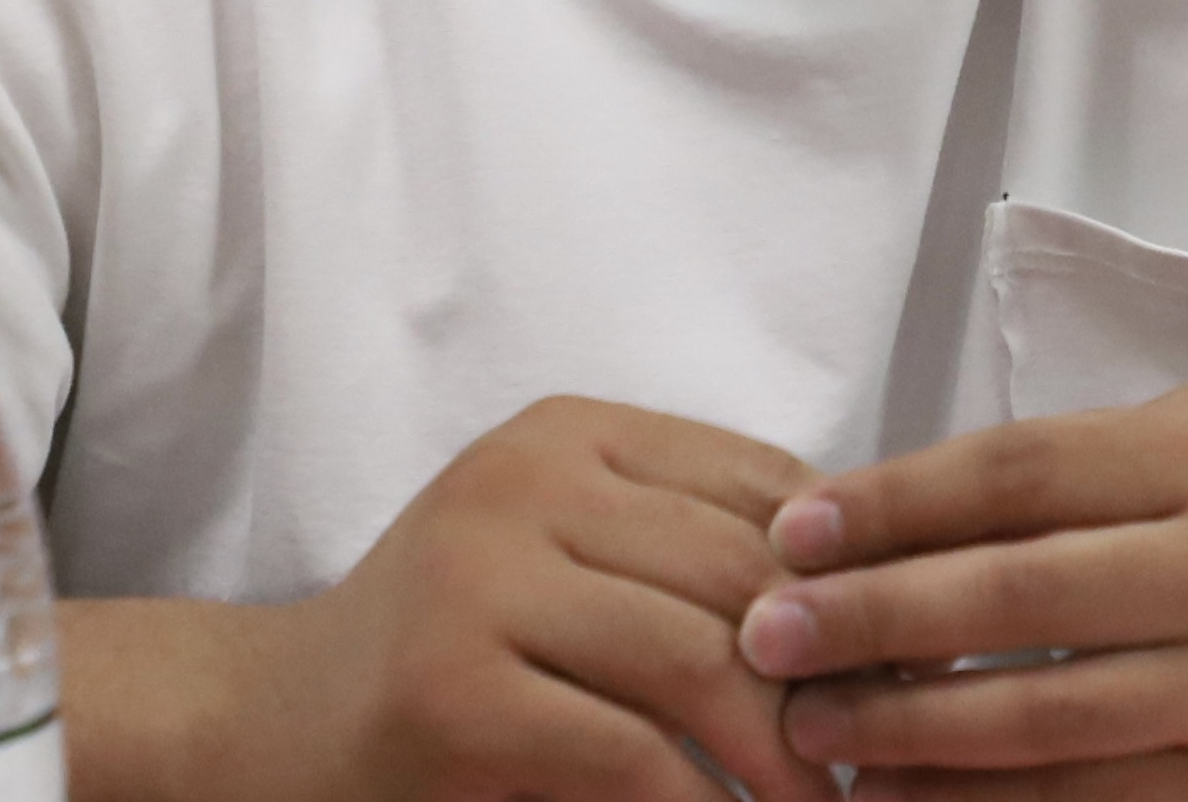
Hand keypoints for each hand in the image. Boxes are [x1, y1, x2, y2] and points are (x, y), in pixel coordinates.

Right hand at [257, 399, 830, 801]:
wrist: (274, 727)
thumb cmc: (454, 655)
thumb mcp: (572, 568)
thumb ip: (688, 560)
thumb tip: (885, 612)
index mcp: (571, 432)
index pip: (766, 484)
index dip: (855, 576)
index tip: (913, 660)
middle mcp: (525, 480)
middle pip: (743, 569)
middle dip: (833, 673)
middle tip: (886, 748)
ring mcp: (480, 577)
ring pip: (696, 656)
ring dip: (783, 755)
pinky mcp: (453, 689)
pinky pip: (629, 753)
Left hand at [741, 385, 1187, 801]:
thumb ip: (1061, 469)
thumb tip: (872, 520)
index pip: (1018, 477)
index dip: (893, 504)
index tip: (792, 532)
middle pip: (1021, 599)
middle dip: (875, 622)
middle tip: (768, 637)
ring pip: (1047, 727)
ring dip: (908, 736)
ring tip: (811, 730)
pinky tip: (903, 799)